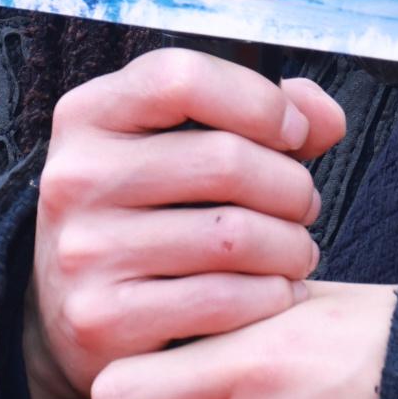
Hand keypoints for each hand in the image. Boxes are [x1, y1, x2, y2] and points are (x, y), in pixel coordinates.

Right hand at [22, 47, 347, 398]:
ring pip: (234, 236)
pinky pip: (223, 300)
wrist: (74, 313)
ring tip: (295, 253)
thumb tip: (323, 117)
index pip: (183, 79)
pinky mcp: (103, 319)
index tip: (294, 133)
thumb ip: (258, 116)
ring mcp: (84, 251)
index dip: (260, 102)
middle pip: (224, 161)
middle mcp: (75, 177)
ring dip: (291, 247)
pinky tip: (277, 295)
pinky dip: (271, 298)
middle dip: (292, 186)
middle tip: (304, 208)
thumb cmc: (148, 216)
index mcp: (89, 115)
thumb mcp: (180, 146)